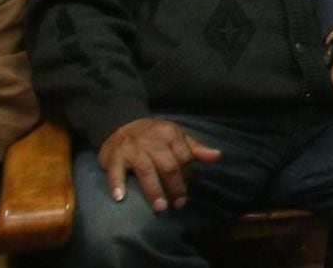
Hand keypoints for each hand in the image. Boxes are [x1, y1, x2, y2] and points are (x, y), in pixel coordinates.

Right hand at [96, 117, 222, 212]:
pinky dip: (117, 184)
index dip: (188, 175)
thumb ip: (196, 149)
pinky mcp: (115, 156)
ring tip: (161, 208)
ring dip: (154, 191)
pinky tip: (120, 198)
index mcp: (171, 134)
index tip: (186, 191)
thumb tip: (218, 157)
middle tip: (178, 205)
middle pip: (169, 166)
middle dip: (176, 187)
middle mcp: (152, 140)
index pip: (185, 157)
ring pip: (147, 171)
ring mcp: (133, 148)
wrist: (122, 125)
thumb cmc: (155, 137)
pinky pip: (116, 171)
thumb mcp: (177, 138)